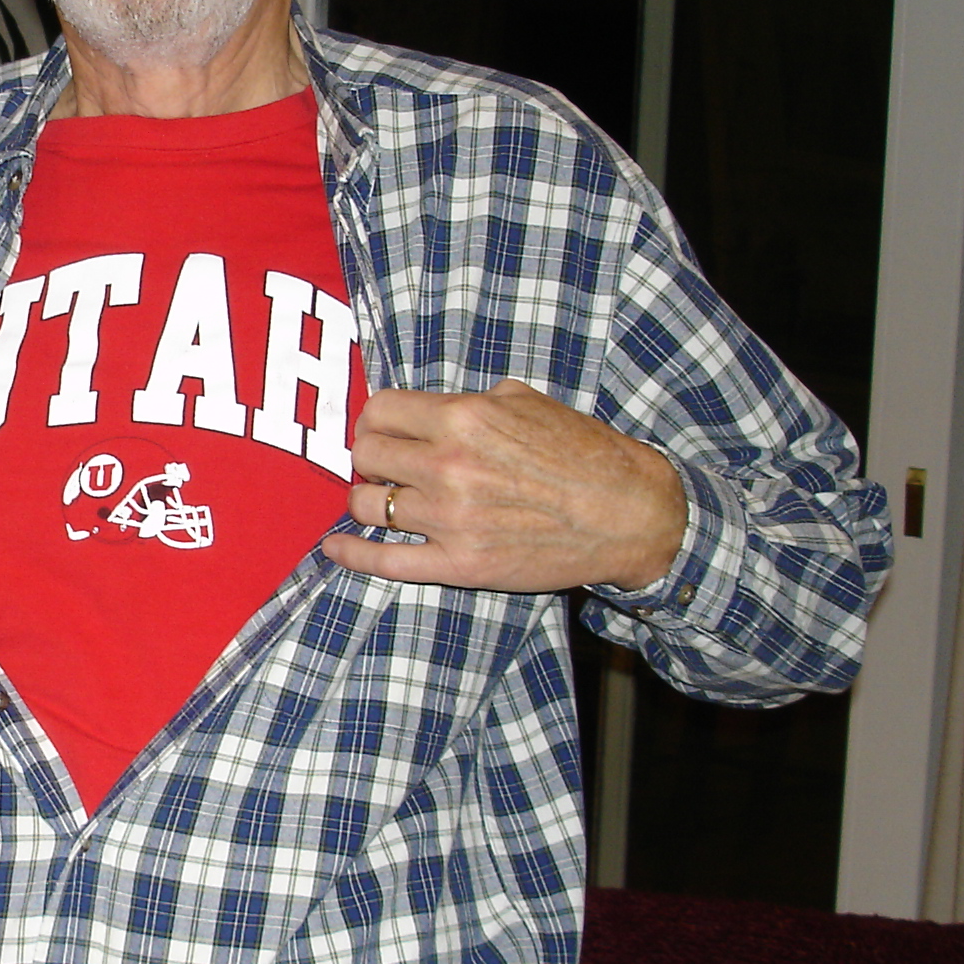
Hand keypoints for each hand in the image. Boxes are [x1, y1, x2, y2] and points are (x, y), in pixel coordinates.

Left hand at [319, 379, 686, 592]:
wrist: (627, 513)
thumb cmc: (582, 453)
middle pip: (366, 455)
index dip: (375, 419)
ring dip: (367, 499)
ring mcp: (450, 519)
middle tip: (381, 463)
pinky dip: (352, 553)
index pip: (379, 411)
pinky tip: (336, 546)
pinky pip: (385, 561)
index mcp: (463, 418)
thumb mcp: (526, 402)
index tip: (381, 428)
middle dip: (370, 456)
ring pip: (367, 505)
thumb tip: (426, 408)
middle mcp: (449, 466)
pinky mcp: (459, 564)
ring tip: (377, 498)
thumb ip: (470, 400)